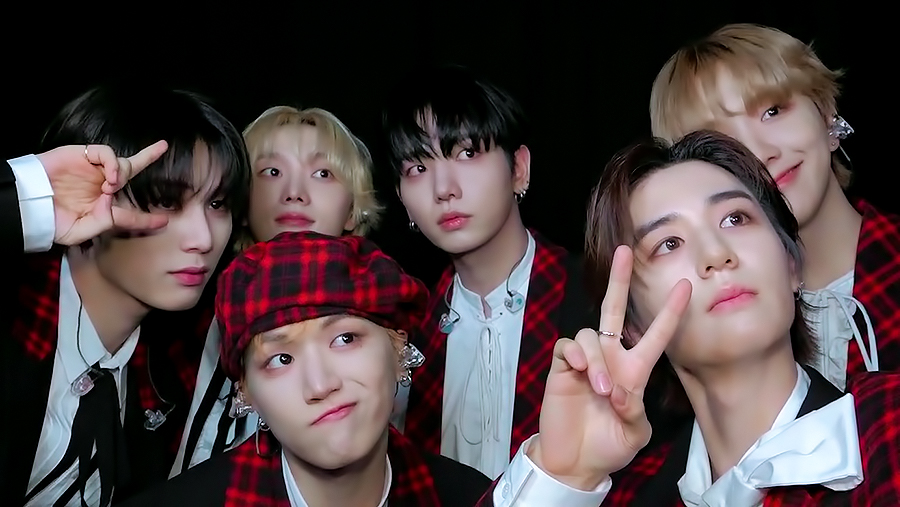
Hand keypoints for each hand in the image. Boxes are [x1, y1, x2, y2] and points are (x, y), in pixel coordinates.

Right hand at [36, 141, 169, 245]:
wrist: (27, 203)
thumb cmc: (50, 220)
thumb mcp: (77, 233)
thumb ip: (101, 224)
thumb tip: (113, 205)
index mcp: (102, 210)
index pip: (130, 215)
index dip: (147, 219)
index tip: (165, 222)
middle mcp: (101, 188)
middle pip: (131, 172)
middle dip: (147, 158)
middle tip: (163, 146)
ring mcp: (93, 171)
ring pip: (123, 163)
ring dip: (122, 173)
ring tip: (111, 184)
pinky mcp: (83, 156)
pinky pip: (107, 154)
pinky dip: (113, 164)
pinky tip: (110, 177)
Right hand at [529, 245, 691, 489]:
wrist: (575, 462)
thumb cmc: (608, 447)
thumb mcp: (634, 434)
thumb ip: (635, 413)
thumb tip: (618, 392)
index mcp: (634, 372)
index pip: (655, 336)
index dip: (670, 313)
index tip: (686, 287)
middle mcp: (610, 358)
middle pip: (614, 310)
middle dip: (619, 280)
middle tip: (625, 252)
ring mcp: (584, 361)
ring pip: (591, 335)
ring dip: (597, 361)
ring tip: (600, 389)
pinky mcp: (562, 367)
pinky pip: (569, 346)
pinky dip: (577, 356)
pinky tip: (579, 372)